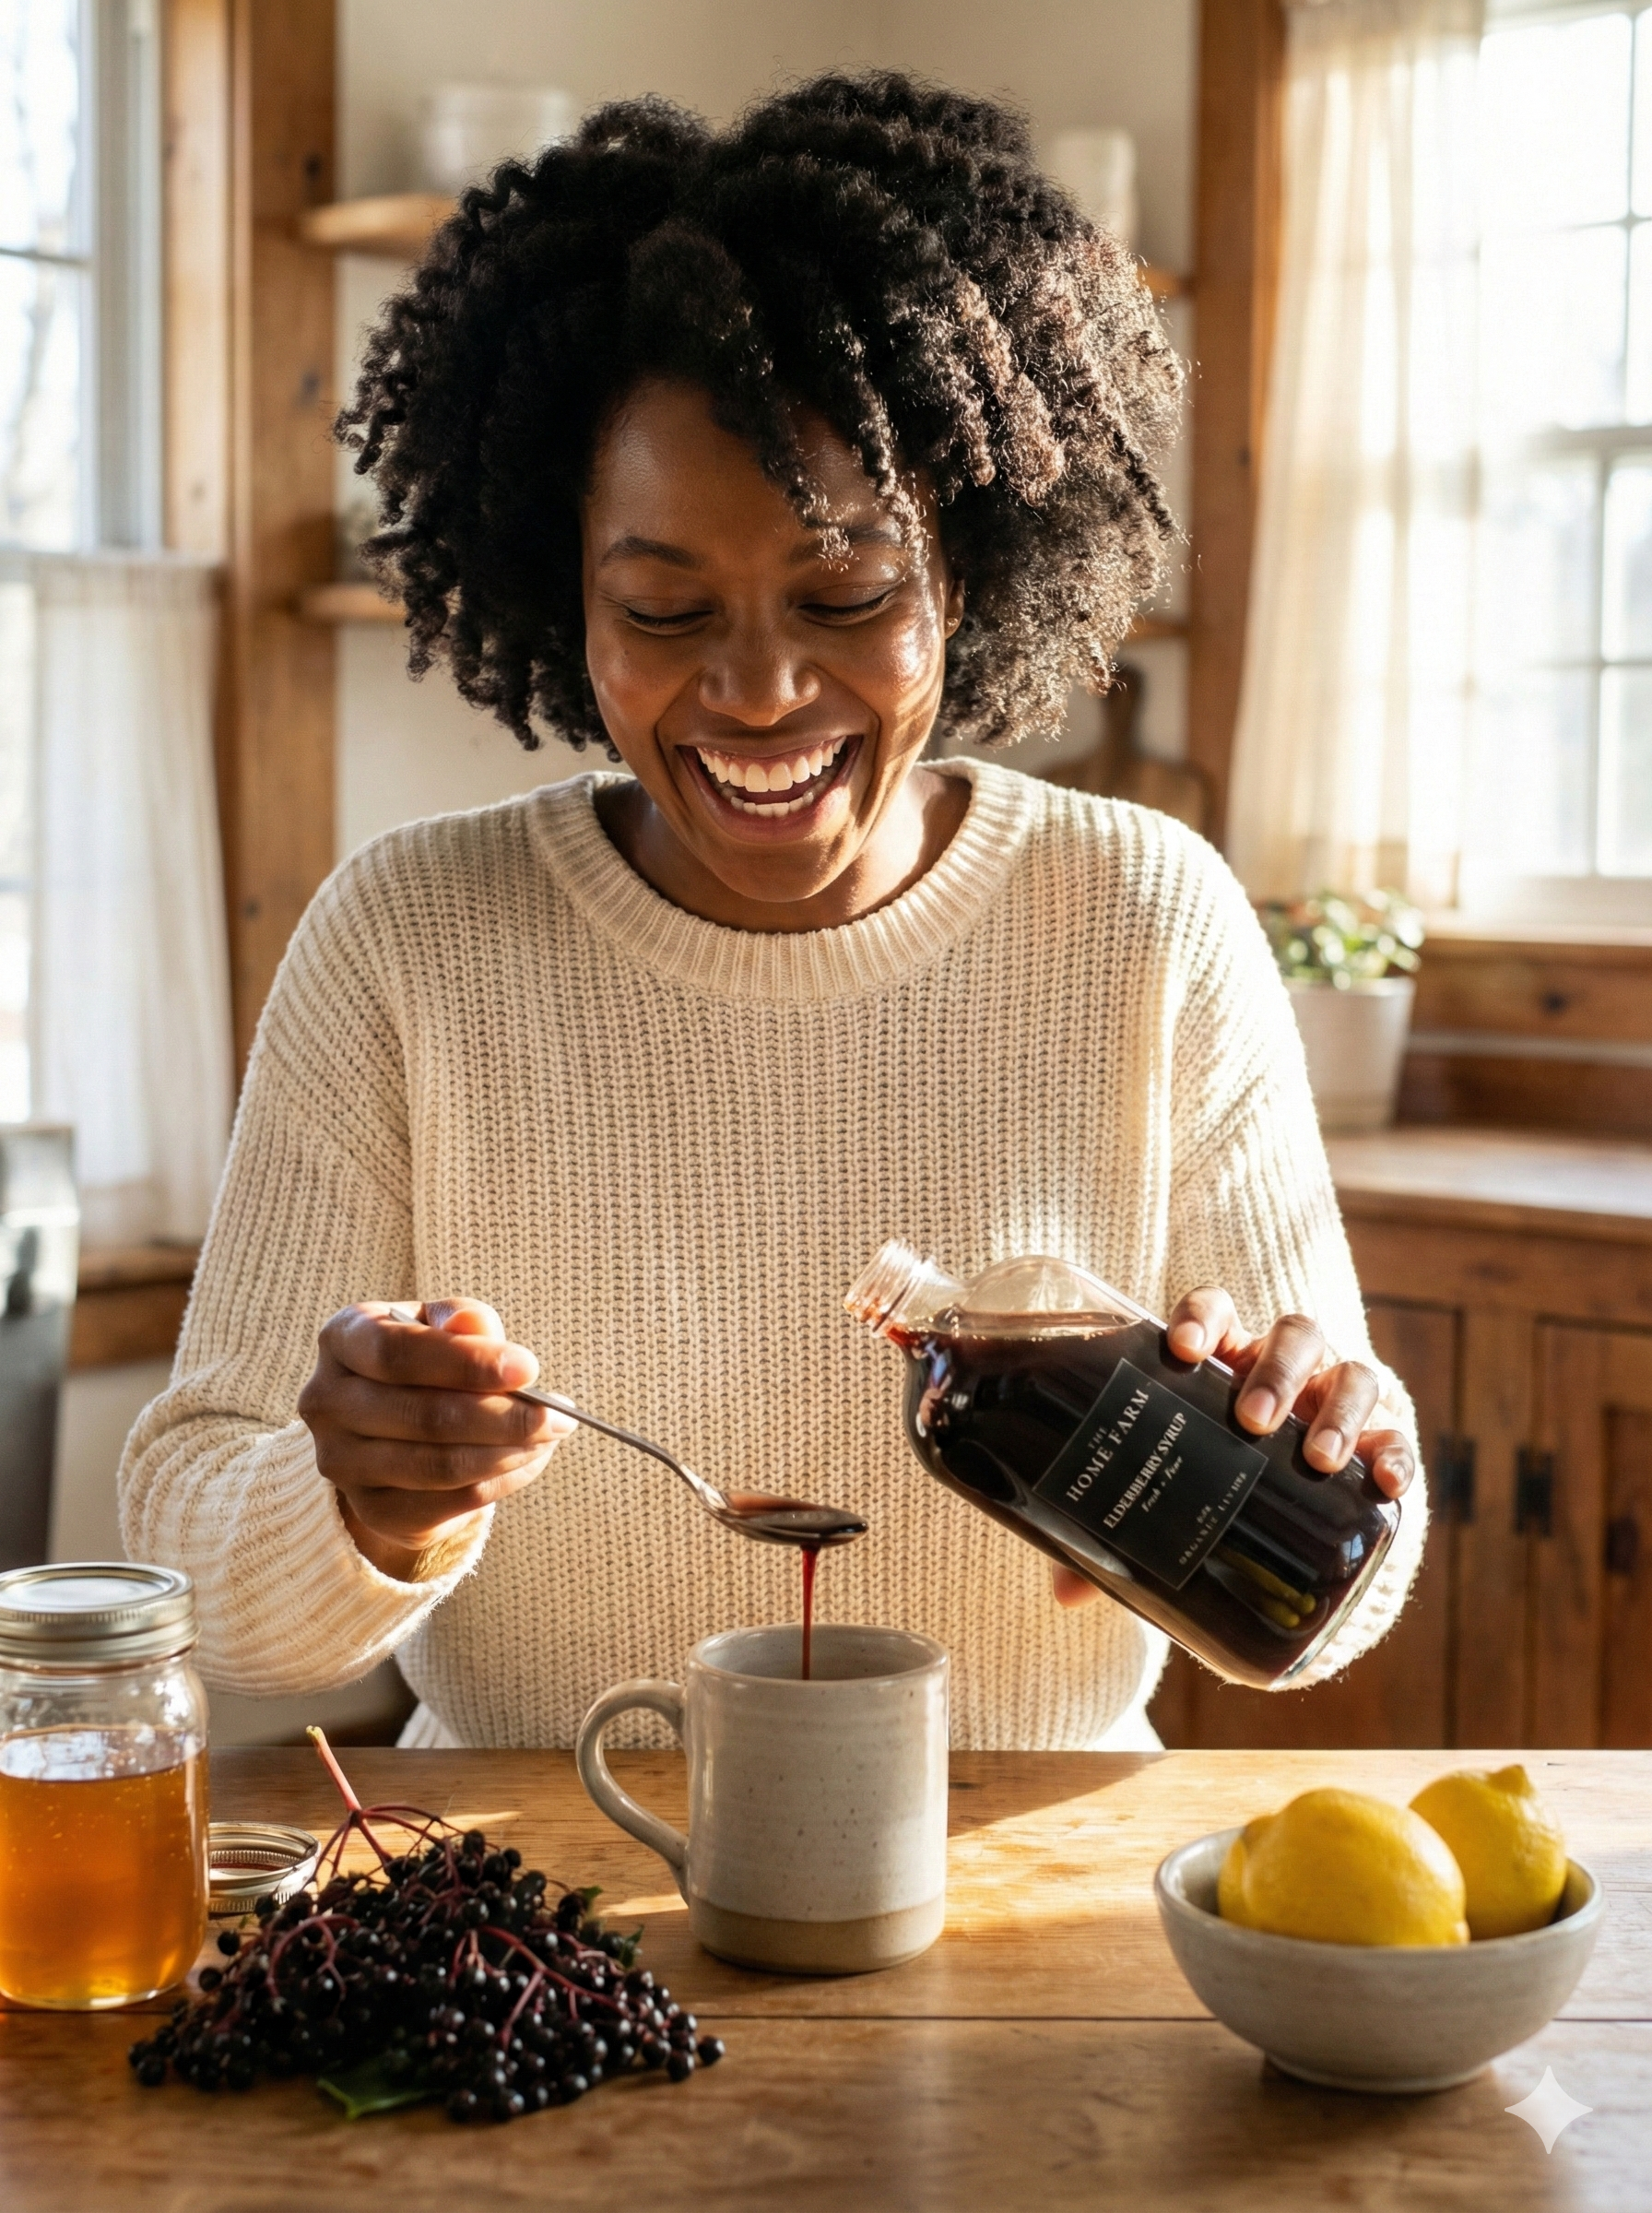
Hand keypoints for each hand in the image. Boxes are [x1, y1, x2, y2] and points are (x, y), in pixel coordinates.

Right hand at [298, 1299, 575, 1580]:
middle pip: (422, 1416)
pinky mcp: (372, 1509)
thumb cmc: (426, 1358)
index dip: (466, 1363)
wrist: (393, 1424)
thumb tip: (473, 1325)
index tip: (529, 1368)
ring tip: (552, 1435)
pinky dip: (500, 1482)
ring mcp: (341, 1463)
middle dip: (502, 1416)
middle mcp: (326, 1402)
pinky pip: (447, 1502)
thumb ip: (460, 1320)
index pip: (396, 1353)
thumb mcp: (441, 1324)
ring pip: (438, 1466)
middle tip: (559, 1414)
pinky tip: (530, 1459)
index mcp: (340, 1339)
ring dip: (508, 1453)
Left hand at [1051, 1288, 1413, 1608]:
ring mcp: (1336, 1404)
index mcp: (1225, 1362)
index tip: (1182, 1348)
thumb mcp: (1169, 1499)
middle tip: (1253, 1417)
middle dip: (1276, 1371)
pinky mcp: (1378, 1446)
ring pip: (1352, 1375)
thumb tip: (1064, 1594)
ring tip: (1319, 1456)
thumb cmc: (1209, 1487)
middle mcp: (1286, 1370)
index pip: (1218, 1313)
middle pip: (1294, 1336)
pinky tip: (1386, 1484)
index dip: (1203, 1318)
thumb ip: (1120, 1534)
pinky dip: (1395, 1456)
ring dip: (1338, 1410)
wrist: (1281, 1526)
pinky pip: (1396, 1439)